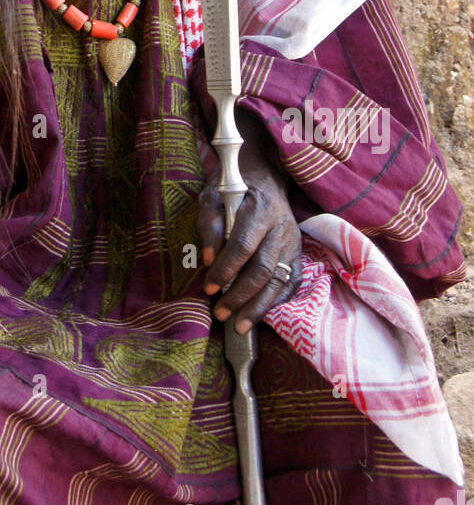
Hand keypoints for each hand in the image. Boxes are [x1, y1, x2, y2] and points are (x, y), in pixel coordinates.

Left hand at [198, 111, 301, 333]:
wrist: (264, 177)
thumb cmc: (233, 189)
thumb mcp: (212, 196)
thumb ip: (209, 226)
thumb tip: (207, 261)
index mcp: (260, 209)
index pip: (244, 246)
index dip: (226, 269)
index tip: (209, 287)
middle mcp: (281, 227)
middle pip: (264, 269)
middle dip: (241, 296)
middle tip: (221, 313)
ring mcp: (293, 242)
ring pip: (279, 280)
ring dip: (259, 307)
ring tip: (240, 326)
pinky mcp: (298, 253)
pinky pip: (291, 282)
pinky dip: (278, 301)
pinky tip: (262, 314)